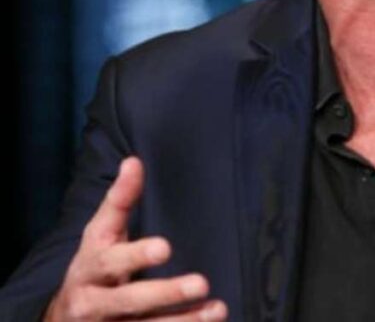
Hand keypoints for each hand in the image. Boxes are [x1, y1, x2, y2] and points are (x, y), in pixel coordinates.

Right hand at [44, 157, 226, 320]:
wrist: (65, 317)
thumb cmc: (95, 266)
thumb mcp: (101, 234)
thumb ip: (119, 201)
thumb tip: (134, 162)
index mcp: (89, 267)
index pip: (110, 260)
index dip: (135, 255)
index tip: (164, 247)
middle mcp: (92, 301)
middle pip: (128, 300)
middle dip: (165, 292)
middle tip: (201, 282)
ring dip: (183, 321)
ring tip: (217, 310)